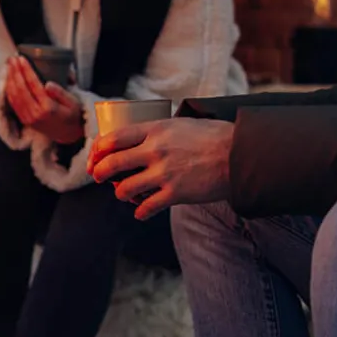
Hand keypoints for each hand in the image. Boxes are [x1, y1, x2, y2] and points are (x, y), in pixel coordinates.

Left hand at [5, 56, 83, 144]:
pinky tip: (8, 80)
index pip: (33, 85)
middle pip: (20, 89)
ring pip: (14, 96)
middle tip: (12, 59)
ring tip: (8, 66)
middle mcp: (35, 114)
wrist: (69, 135)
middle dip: (15, 72)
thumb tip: (48, 83)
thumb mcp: (73, 102)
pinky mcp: (25, 120)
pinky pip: (13, 104)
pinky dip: (9, 90)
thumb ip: (61, 93)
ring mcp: (28, 118)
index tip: (21, 59)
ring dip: (9, 79)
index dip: (26, 70)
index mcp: (48, 108)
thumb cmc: (73, 114)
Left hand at [87, 118, 234, 220]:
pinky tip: (142, 211)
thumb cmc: (213, 137)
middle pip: (112, 164)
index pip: (114, 137)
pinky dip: (141, 212)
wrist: (241, 154)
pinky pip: (146, 207)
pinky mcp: (176, 193)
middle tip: (99, 178)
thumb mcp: (181, 123)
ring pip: (125, 189)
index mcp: (156, 129)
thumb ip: (157, 131)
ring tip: (126, 194)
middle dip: (100, 173)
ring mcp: (165, 172)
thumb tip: (136, 138)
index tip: (95, 158)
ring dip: (121, 194)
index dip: (98, 150)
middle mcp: (156, 150)